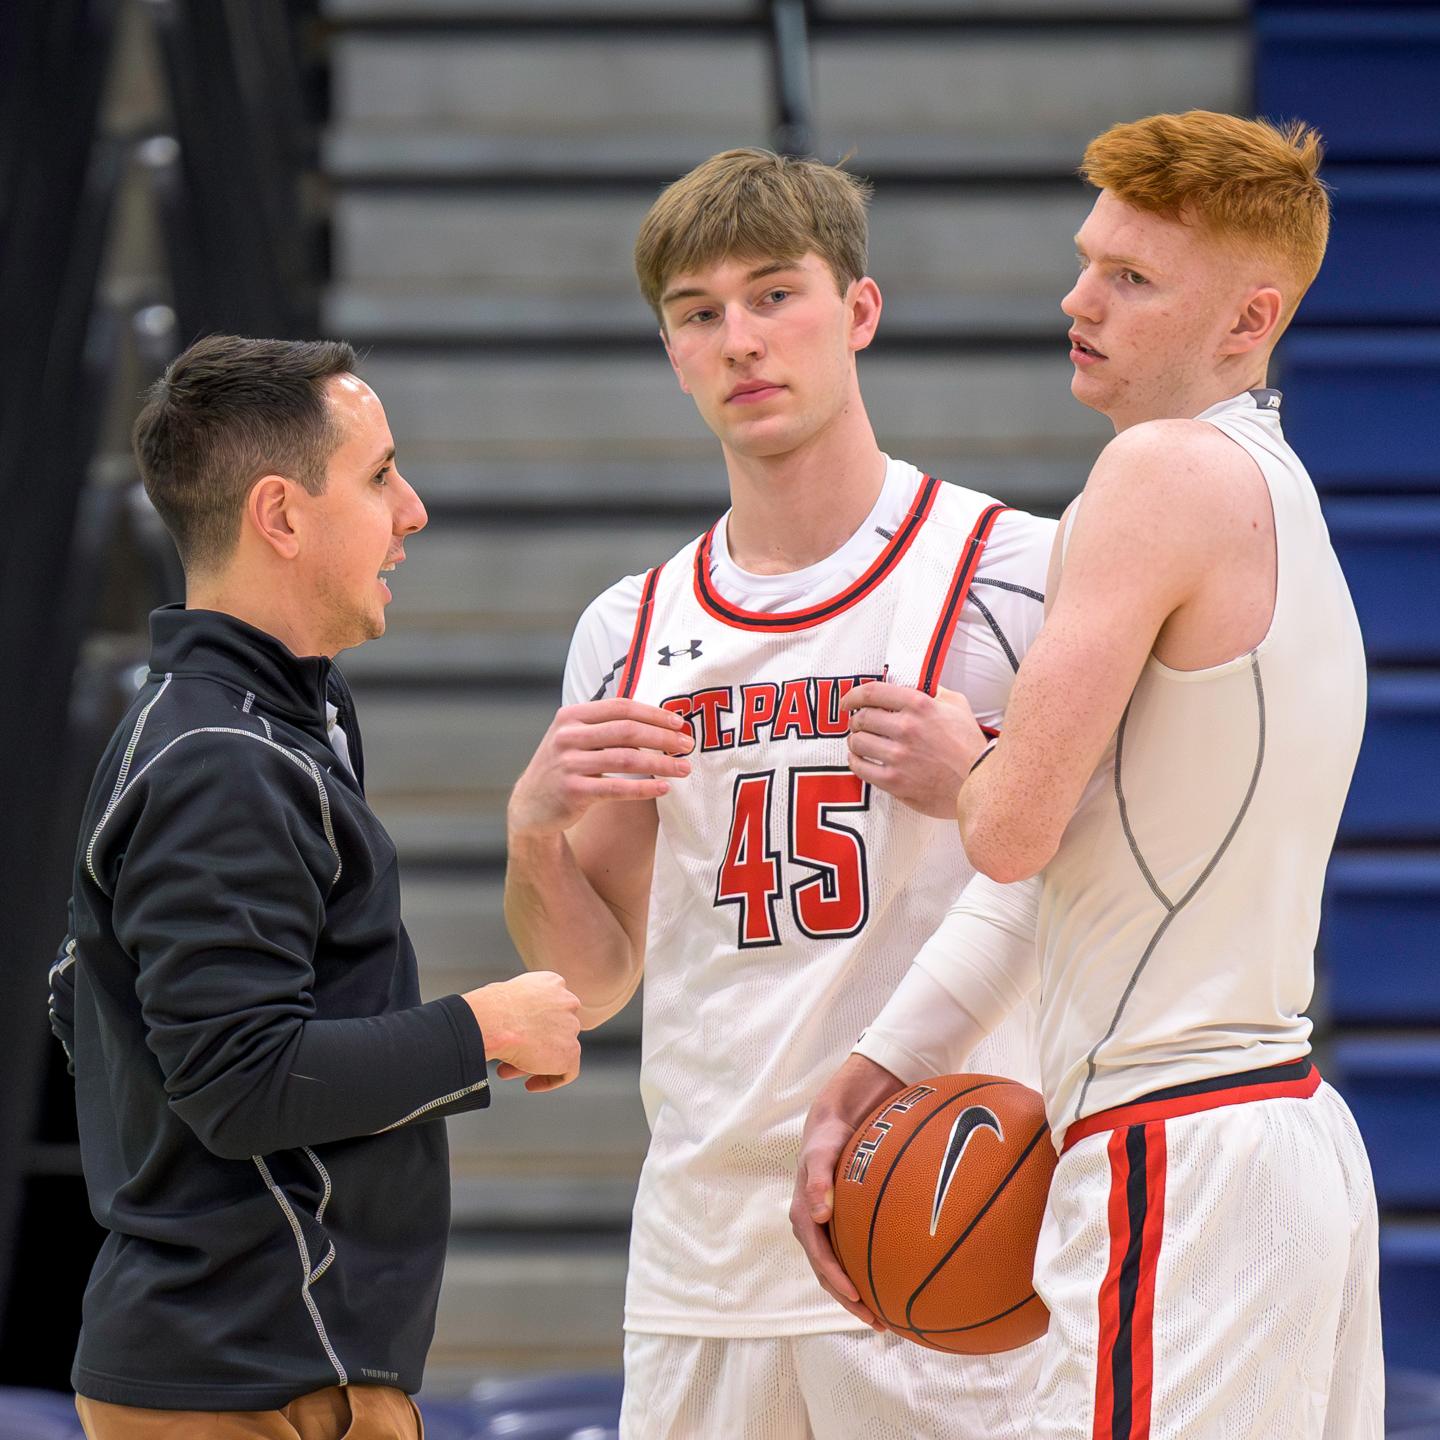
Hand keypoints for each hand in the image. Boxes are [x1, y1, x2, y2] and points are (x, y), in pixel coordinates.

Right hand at [464, 971, 582, 1092]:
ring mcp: (571, 1026)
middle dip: (531, 1044)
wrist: (495, 1021)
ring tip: (508, 1070)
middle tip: (508, 1057)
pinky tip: (530, 1084)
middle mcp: (567, 1002)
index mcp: (552, 983)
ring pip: (557, 1050)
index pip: (550, 1007)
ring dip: (534, 1062)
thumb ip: (521, 1006)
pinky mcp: (571, 1051)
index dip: (533, 1025)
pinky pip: (568, 1071)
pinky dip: (550, 1080)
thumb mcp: (507, 994)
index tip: (518, 1035)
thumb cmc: (490, 1008)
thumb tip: (514, 1025)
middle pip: (553, 1030)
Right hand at [508, 699, 693, 837]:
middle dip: (662, 737)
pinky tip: (664, 788)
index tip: (679, 723)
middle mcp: (567, 736)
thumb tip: (657, 721)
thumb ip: (605, 726)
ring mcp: (568, 764)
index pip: (621, 707)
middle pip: (627, 731)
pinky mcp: (573, 791)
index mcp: (571, 716)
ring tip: (683, 768)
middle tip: (687, 745)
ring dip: (660, 763)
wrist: (530, 806)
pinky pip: (617, 788)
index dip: (653, 714)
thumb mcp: (575, 737)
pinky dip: (644, 788)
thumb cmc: (564, 767)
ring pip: (626, 759)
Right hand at [790, 1053, 904, 1330]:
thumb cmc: (828, 1139)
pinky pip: (856, 1253)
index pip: (820, 1260)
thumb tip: (818, 1213)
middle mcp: (815, 1230)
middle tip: (879, 1323)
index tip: (859, 1298)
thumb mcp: (820, 1153)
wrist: (834, 1124)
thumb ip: (818, 1177)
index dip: (837, 1283)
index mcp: (804, 1218)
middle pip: (831, 1275)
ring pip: (843, 1269)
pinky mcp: (843, 1224)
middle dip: (852, 1301)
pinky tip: (898, 1279)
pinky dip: (871, 1270)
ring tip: (890, 1316)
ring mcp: (829, 1229)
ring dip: (861, 1293)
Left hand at [842, 682, 987, 818]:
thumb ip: (934, 691)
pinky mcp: (895, 781)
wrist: (979, 782)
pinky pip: (860, 768)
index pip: (872, 692)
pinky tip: (860, 760)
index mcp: (919, 705)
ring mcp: (899, 756)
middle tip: (858, 724)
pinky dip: (855, 762)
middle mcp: (906, 728)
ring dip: (855, 741)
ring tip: (861, 742)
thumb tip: (917, 683)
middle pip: (861, 718)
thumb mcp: (957, 705)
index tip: (848, 701)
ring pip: (857, 742)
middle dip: (855, 720)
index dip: (853, 695)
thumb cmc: (969, 744)